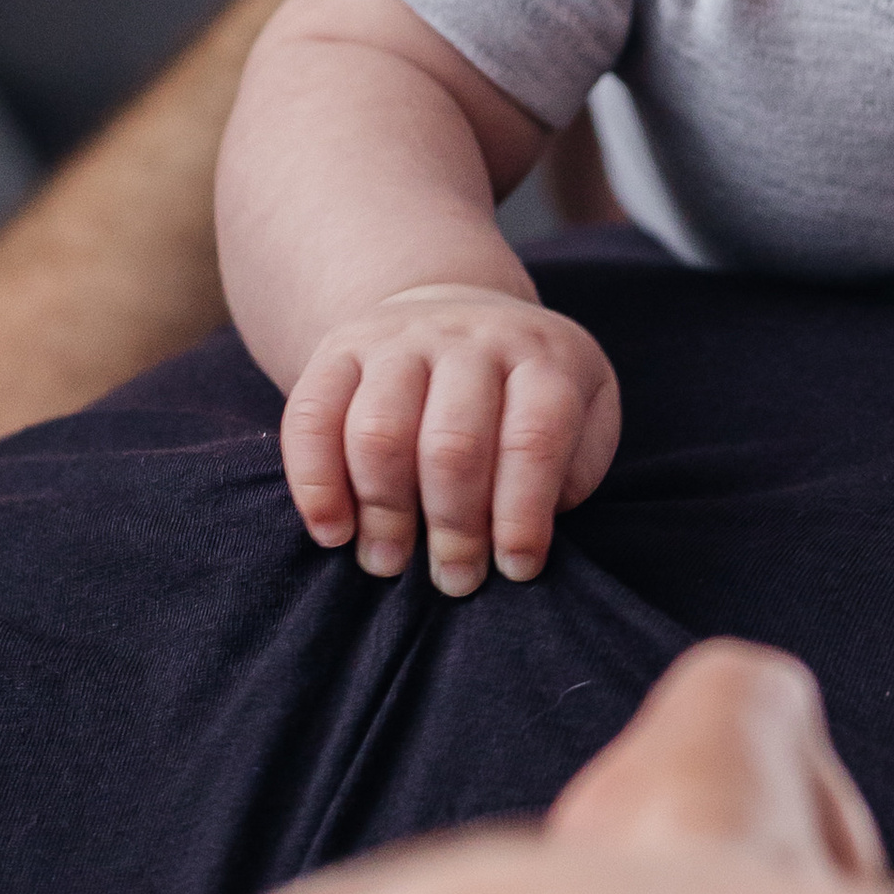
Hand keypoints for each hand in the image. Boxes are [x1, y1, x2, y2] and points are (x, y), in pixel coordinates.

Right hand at [281, 281, 621, 593]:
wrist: (457, 312)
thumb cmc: (524, 395)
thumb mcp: (581, 414)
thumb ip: (570, 470)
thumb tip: (523, 532)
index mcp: (542, 356)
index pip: (535, 436)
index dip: (523, 513)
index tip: (516, 568)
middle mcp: (470, 337)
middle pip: (453, 444)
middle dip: (453, 527)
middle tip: (454, 580)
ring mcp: (399, 338)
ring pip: (379, 433)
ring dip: (383, 513)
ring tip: (389, 563)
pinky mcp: (339, 348)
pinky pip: (311, 416)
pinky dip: (314, 484)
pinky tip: (332, 533)